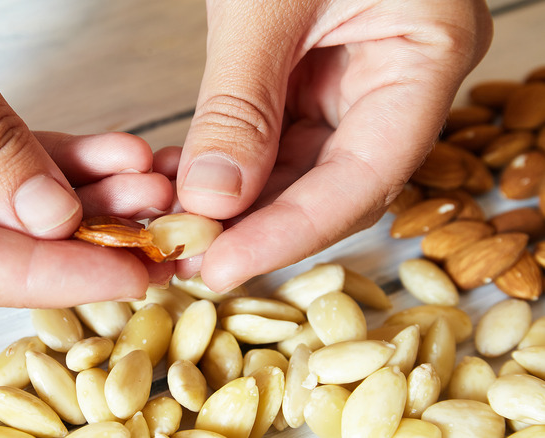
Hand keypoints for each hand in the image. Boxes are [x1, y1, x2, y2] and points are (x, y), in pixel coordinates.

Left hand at [175, 0, 492, 290]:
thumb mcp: (266, 2)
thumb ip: (240, 104)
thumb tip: (210, 200)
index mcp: (427, 55)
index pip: (365, 176)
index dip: (291, 233)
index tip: (222, 266)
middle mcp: (399, 78)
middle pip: (331, 183)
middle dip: (255, 225)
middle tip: (184, 256)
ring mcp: (357, 78)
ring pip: (298, 167)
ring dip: (235, 201)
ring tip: (172, 224)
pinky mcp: (317, 74)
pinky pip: (276, 135)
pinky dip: (228, 163)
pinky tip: (182, 183)